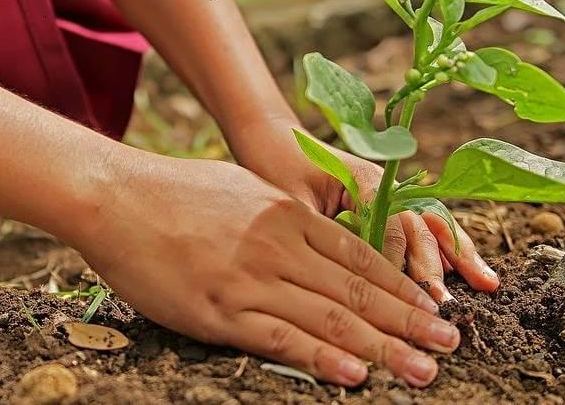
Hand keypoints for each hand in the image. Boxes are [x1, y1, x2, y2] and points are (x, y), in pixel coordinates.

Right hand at [75, 157, 459, 386]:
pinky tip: (355, 374)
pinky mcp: (218, 310)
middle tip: (450, 345)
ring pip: (330, 318)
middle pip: (358, 291)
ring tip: (424, 368)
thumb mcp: (242, 190)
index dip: (403, 287)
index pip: (360, 258)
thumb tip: (316, 239)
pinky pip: (280, 338)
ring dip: (384, 347)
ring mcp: (250, 279)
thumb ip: (283, 217)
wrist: (115, 196)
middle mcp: (278, 246)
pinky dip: (321, 359)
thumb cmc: (174, 192)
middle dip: (409, 321)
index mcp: (287, 214)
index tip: (434, 309)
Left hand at [227, 119, 498, 303]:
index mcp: (364, 179)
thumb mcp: (291, 201)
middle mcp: (385, 184)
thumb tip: (339, 275)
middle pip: (420, 225)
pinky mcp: (388, 203)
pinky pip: (423, 226)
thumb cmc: (275, 168)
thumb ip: (319, 231)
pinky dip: (447, 248)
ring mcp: (391, 192)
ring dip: (458, 255)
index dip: (398, 262)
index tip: (402, 297)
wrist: (273, 138)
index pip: (391, 225)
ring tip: (487, 284)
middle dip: (435, 266)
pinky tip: (468, 271)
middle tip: (445, 304)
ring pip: (432, 225)